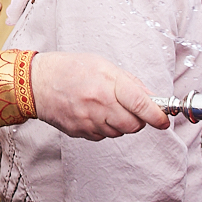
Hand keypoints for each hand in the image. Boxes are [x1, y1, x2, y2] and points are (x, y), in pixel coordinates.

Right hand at [30, 52, 169, 139]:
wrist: (36, 83)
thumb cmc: (69, 69)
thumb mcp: (102, 65)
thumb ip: (129, 82)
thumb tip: (150, 98)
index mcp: (107, 85)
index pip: (140, 104)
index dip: (157, 115)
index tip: (164, 120)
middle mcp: (99, 105)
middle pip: (133, 125)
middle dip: (138, 120)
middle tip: (132, 109)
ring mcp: (88, 121)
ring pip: (119, 132)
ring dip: (120, 124)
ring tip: (106, 107)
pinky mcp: (80, 132)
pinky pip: (102, 136)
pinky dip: (104, 128)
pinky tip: (93, 113)